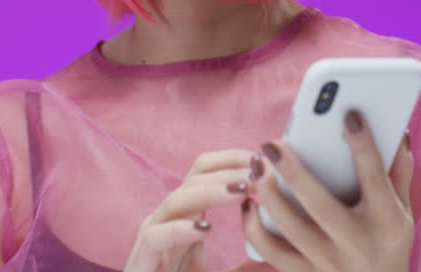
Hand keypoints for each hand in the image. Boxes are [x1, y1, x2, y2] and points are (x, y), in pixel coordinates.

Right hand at [124, 149, 256, 271]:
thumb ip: (247, 263)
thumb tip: (280, 251)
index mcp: (188, 217)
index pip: (205, 171)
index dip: (233, 159)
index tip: (262, 160)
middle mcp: (169, 220)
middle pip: (193, 177)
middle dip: (228, 170)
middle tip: (258, 171)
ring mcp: (152, 238)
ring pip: (176, 200)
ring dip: (211, 191)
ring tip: (242, 190)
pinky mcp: (141, 261)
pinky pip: (156, 236)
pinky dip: (180, 229)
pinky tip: (206, 228)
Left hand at [242, 111, 414, 271]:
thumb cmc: (388, 243)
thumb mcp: (403, 213)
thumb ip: (399, 173)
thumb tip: (398, 132)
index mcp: (387, 223)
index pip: (375, 179)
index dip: (364, 147)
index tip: (349, 115)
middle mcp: (357, 245)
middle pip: (322, 206)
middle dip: (295, 173)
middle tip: (272, 143)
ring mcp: (330, 263)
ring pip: (291, 230)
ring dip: (269, 196)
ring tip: (256, 167)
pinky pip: (273, 253)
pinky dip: (255, 229)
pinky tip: (248, 204)